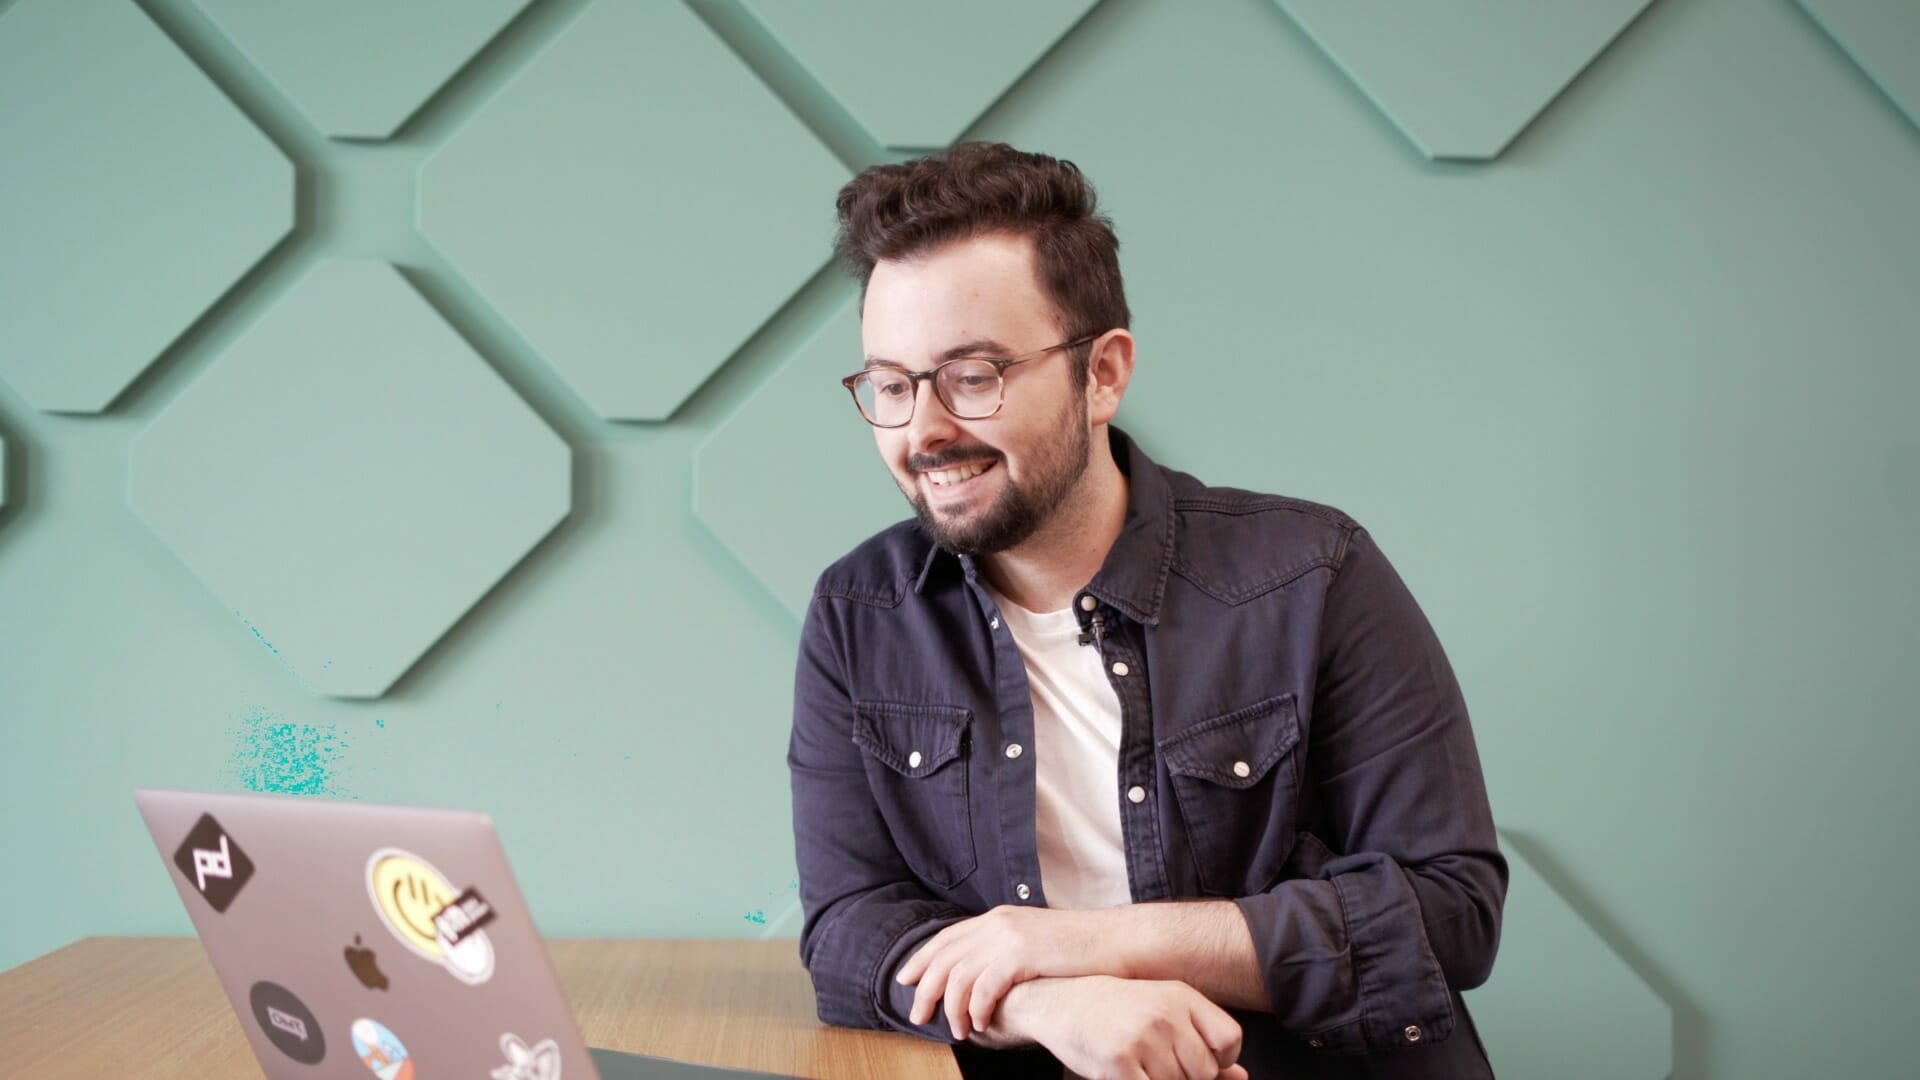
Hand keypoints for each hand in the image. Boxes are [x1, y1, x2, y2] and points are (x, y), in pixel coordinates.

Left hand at [897, 905, 1121, 1038]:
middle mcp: (997, 923)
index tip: (906, 980)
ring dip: (953, 1007)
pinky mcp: (1022, 954)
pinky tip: (982, 1024)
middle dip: (926, 989)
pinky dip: (978, 1009)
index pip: (947, 938)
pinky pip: (985, 987)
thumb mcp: (1034, 941)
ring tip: (957, 1030)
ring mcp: (1009, 937)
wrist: (1116, 941)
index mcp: (998, 918)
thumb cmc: (1079, 949)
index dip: (922, 959)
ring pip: (960, 976)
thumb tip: (984, 973)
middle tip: (918, 1016)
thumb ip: (1006, 949)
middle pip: (945, 958)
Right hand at [984, 975, 1247, 1079]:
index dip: (1219, 1060)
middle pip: (1205, 1072)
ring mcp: (1142, 1040)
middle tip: (1157, 1063)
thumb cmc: (1117, 1010)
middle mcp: (1165, 1015)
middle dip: (1186, 1076)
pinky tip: (1128, 1073)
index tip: (1196, 1059)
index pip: (1230, 1040)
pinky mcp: (1119, 1065)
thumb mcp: (1165, 1013)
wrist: (1061, 1003)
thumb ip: (1205, 1043)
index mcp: (1181, 997)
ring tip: (1139, 1065)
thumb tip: (1241, 1077)